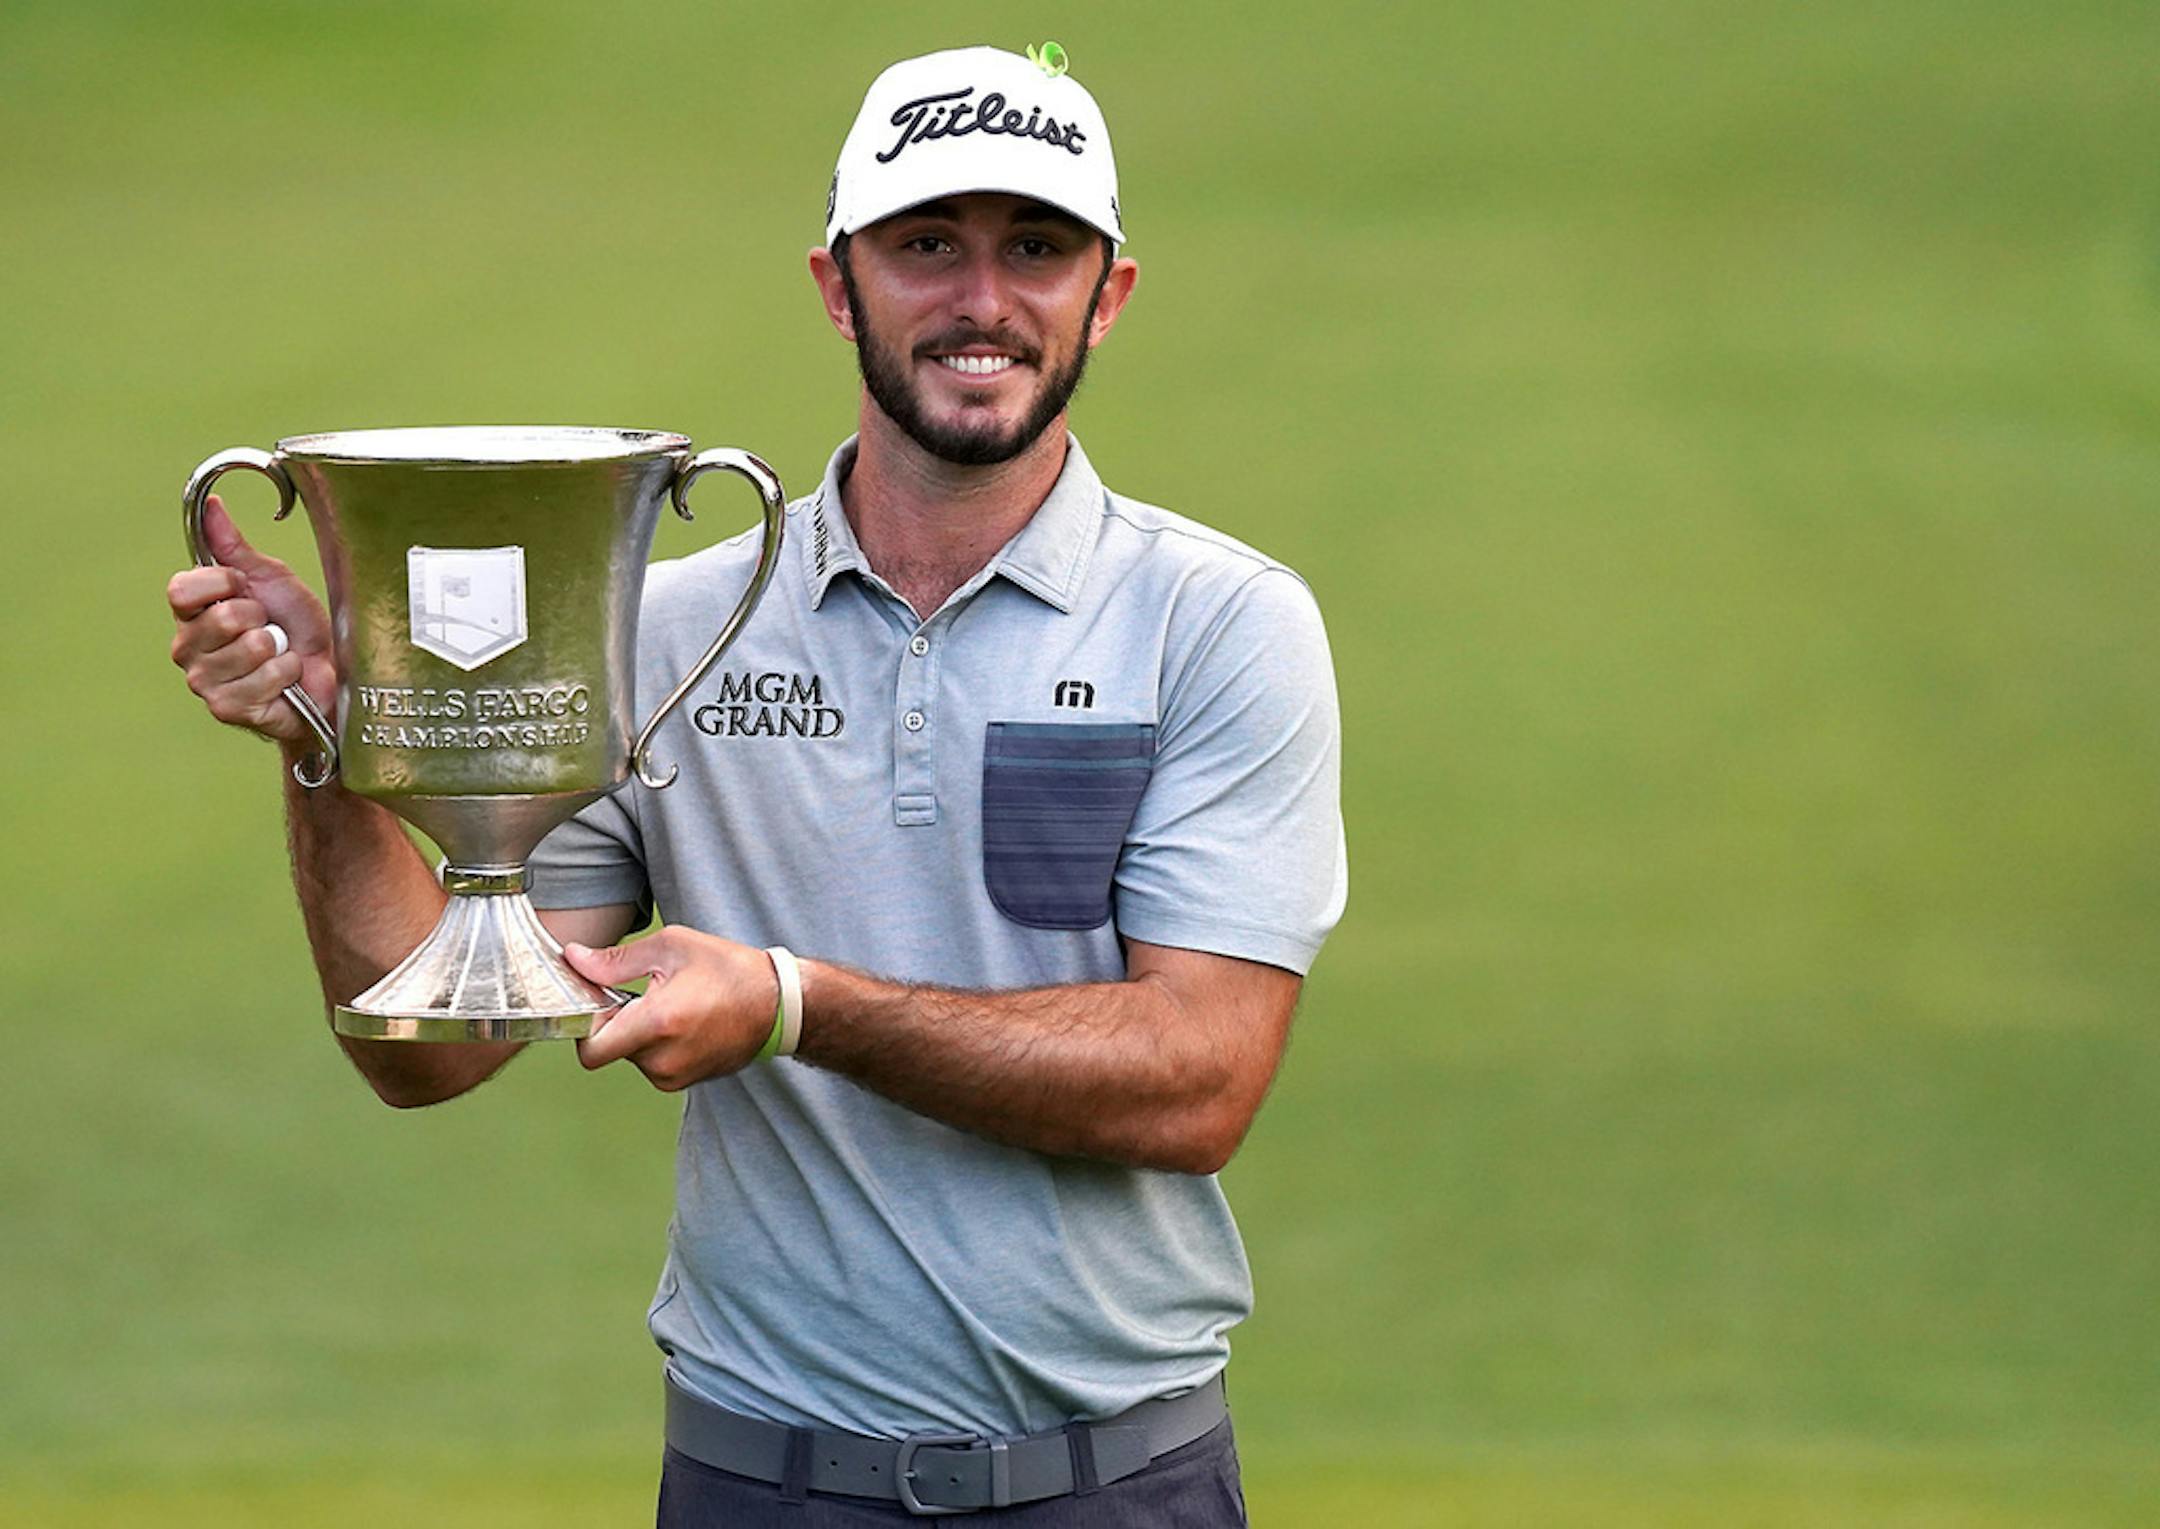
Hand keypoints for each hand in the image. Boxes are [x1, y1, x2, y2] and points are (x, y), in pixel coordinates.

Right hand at [166, 495, 335, 745]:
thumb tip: (211, 504)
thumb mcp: (268, 578)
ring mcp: (205, 682)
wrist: (331, 673)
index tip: (246, 589)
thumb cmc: (298, 626)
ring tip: (280, 655)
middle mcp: (188, 648)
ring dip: (278, 649)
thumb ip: (233, 546)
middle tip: (272, 629)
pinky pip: (264, 677)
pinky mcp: (227, 708)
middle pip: (222, 617)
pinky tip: (287, 681)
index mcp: (190, 614)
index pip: (182, 589)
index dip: (224, 583)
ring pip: (248, 647)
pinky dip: (286, 673)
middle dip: (262, 618)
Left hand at [566, 927, 781, 1090]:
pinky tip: (683, 1022)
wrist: (779, 1004)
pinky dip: (657, 1045)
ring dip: (638, 1034)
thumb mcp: (672, 947)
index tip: (600, 1001)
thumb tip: (575, 959)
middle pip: (610, 1048)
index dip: (585, 1024)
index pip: (590, 1049)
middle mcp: (662, 1059)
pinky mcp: (684, 1082)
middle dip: (617, 1022)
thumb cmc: (729, 970)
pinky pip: (652, 1064)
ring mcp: (674, 1076)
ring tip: (672, 1006)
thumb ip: (615, 960)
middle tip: (644, 994)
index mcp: (656, 1023)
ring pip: (631, 1056)